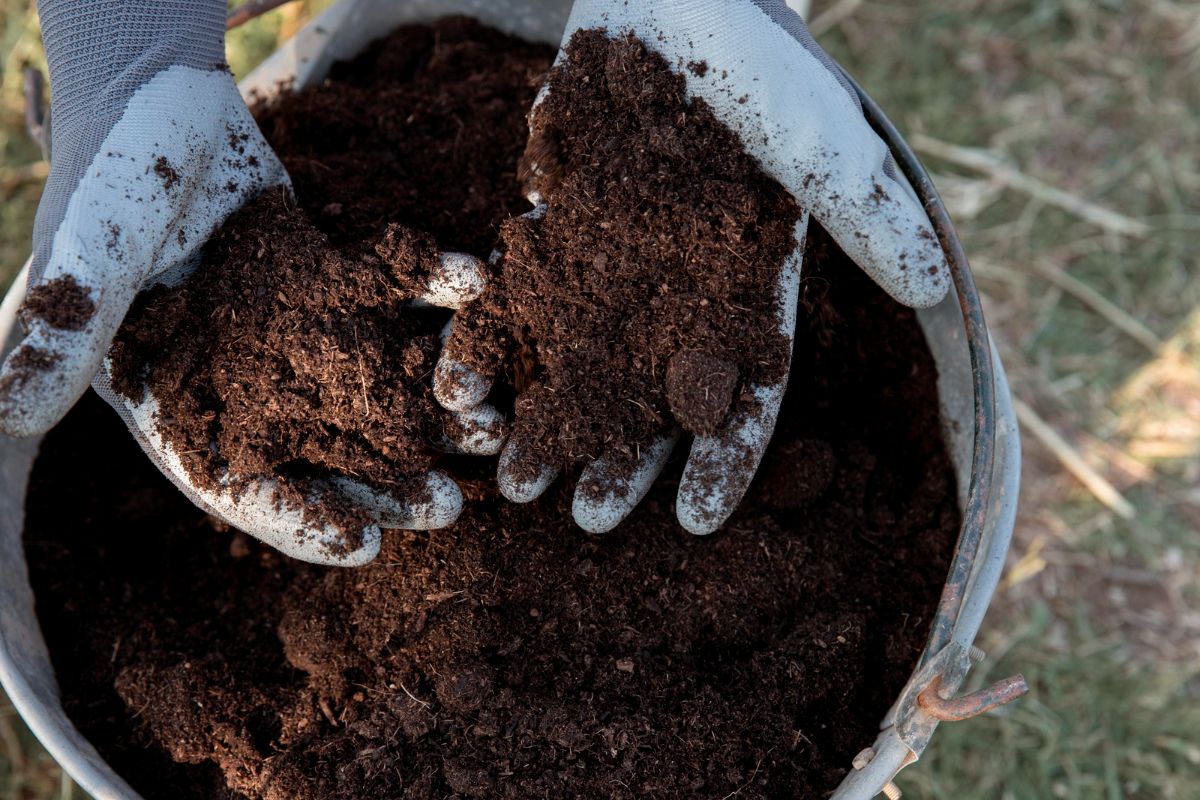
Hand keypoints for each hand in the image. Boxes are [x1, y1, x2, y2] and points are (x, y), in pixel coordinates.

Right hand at [0, 2, 496, 564]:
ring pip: (373, 384)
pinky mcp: (339, 279)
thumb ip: (65, 330)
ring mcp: (301, 333)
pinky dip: (436, 293)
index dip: (298, 519)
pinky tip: (480, 294)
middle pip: (324, 451)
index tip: (363, 546)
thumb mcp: (86, 261)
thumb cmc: (109, 184)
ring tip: (490, 430)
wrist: (158, 100)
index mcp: (184, 400)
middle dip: (387, 482)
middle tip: (452, 505)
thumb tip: (6, 413)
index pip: (238, 484)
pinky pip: (397, 295)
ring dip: (431, 407)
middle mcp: (250, 380)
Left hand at [434, 0, 949, 534]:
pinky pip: (521, 295)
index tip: (695, 522)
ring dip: (552, 419)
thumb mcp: (820, 135)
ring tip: (514, 479)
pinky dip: (495, 339)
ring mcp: (615, 263)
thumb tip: (932, 285)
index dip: (724, 458)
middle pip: (653, 395)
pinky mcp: (557, 226)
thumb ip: (865, 211)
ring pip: (582, 361)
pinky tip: (463, 387)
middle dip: (621, 459)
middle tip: (582, 520)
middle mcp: (681, 293)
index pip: (745, 390)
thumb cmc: (761, 65)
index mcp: (748, 290)